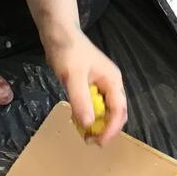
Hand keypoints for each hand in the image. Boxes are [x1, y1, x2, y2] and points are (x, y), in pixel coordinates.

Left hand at [45, 29, 126, 144]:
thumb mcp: (72, 76)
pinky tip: (78, 120)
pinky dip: (89, 115)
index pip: (119, 110)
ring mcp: (102, 84)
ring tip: (84, 135)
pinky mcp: (91, 85)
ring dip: (98, 124)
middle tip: (90, 142)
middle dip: (106, 129)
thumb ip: (81, 100)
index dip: (111, 129)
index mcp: (113, 81)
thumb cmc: (68, 52)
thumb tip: (88, 124)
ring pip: (105, 110)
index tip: (98, 142)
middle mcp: (111, 84)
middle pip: (116, 113)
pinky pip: (95, 105)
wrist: (58, 33)